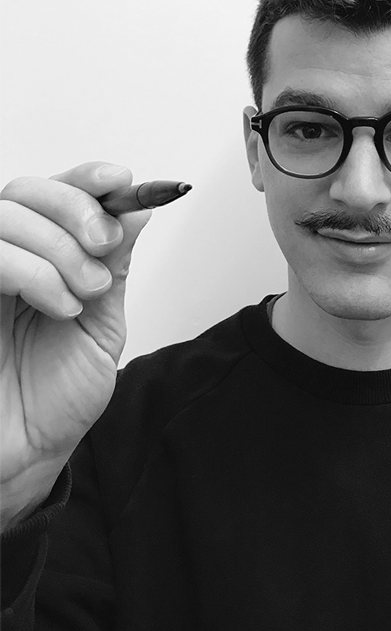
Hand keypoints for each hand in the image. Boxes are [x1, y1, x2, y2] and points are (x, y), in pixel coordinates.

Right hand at [0, 162, 150, 522]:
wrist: (26, 453)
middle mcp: (6, 258)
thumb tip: (137, 209)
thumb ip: (113, 265)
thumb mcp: (102, 323)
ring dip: (59, 248)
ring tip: (85, 292)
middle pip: (24, 191)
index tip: (122, 181)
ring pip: (5, 215)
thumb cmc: (57, 396)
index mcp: (42, 257)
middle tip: (103, 247)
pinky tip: (59, 304)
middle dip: (75, 210)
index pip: (55, 192)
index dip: (86, 178)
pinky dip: (32, 270)